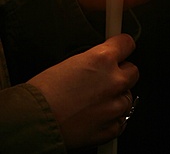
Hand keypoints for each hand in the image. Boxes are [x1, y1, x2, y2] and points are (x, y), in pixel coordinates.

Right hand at [28, 34, 138, 148]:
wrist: (34, 121)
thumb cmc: (45, 92)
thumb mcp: (71, 62)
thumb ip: (95, 59)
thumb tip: (103, 60)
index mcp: (102, 59)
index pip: (127, 43)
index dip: (122, 46)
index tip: (121, 48)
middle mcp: (114, 81)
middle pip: (133, 71)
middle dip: (121, 73)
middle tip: (105, 78)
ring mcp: (115, 106)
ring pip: (128, 96)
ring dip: (116, 96)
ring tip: (94, 100)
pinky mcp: (112, 127)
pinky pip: (122, 119)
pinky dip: (111, 117)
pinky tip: (94, 114)